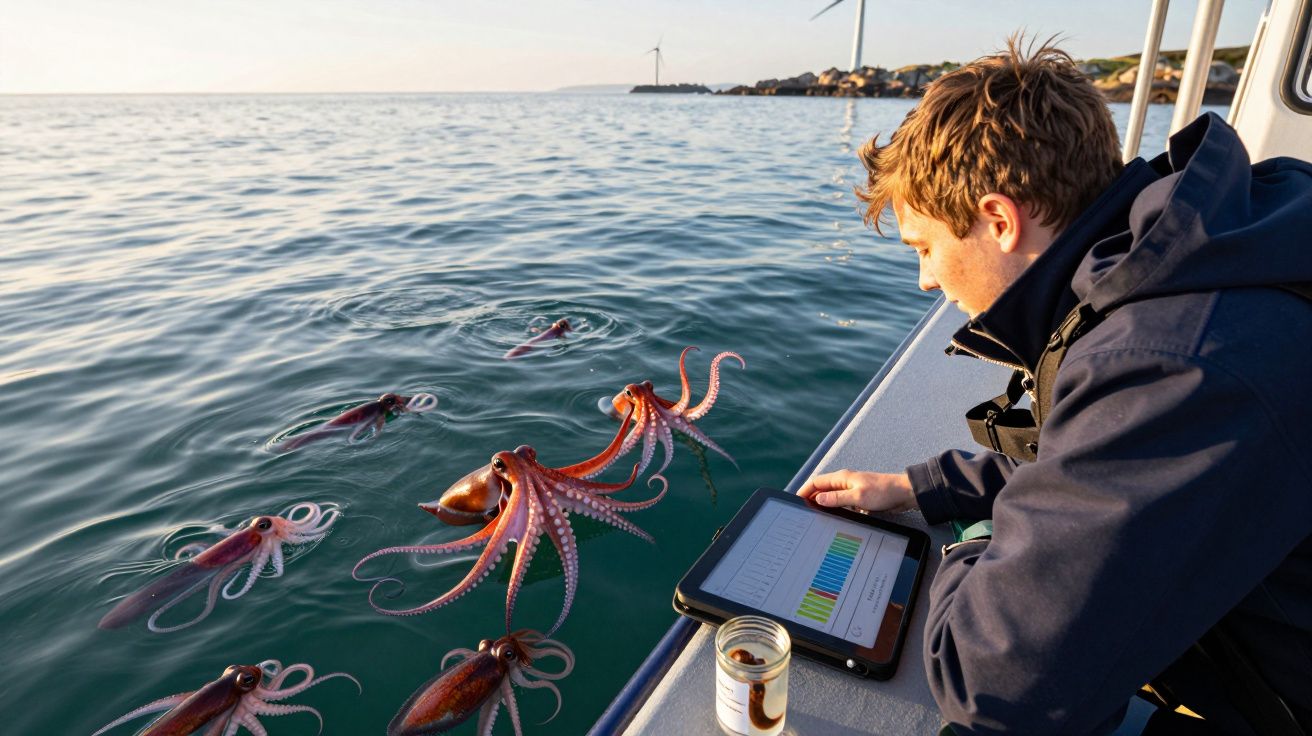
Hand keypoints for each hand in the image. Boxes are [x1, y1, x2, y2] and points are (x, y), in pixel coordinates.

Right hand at [797, 470, 916, 512]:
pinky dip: (836, 509)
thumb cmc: (883, 492)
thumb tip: (818, 499)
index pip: (816, 482)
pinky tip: (834, 518)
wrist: (904, 494)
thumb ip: (837, 498)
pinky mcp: (859, 498)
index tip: (796, 500)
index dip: (805, 490)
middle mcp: (845, 482)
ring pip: (832, 498)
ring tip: (816, 517)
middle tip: (804, 511)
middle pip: (822, 490)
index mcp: (842, 477)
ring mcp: (852, 490)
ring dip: (824, 505)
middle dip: (812, 499)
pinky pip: (842, 504)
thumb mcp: (858, 497)